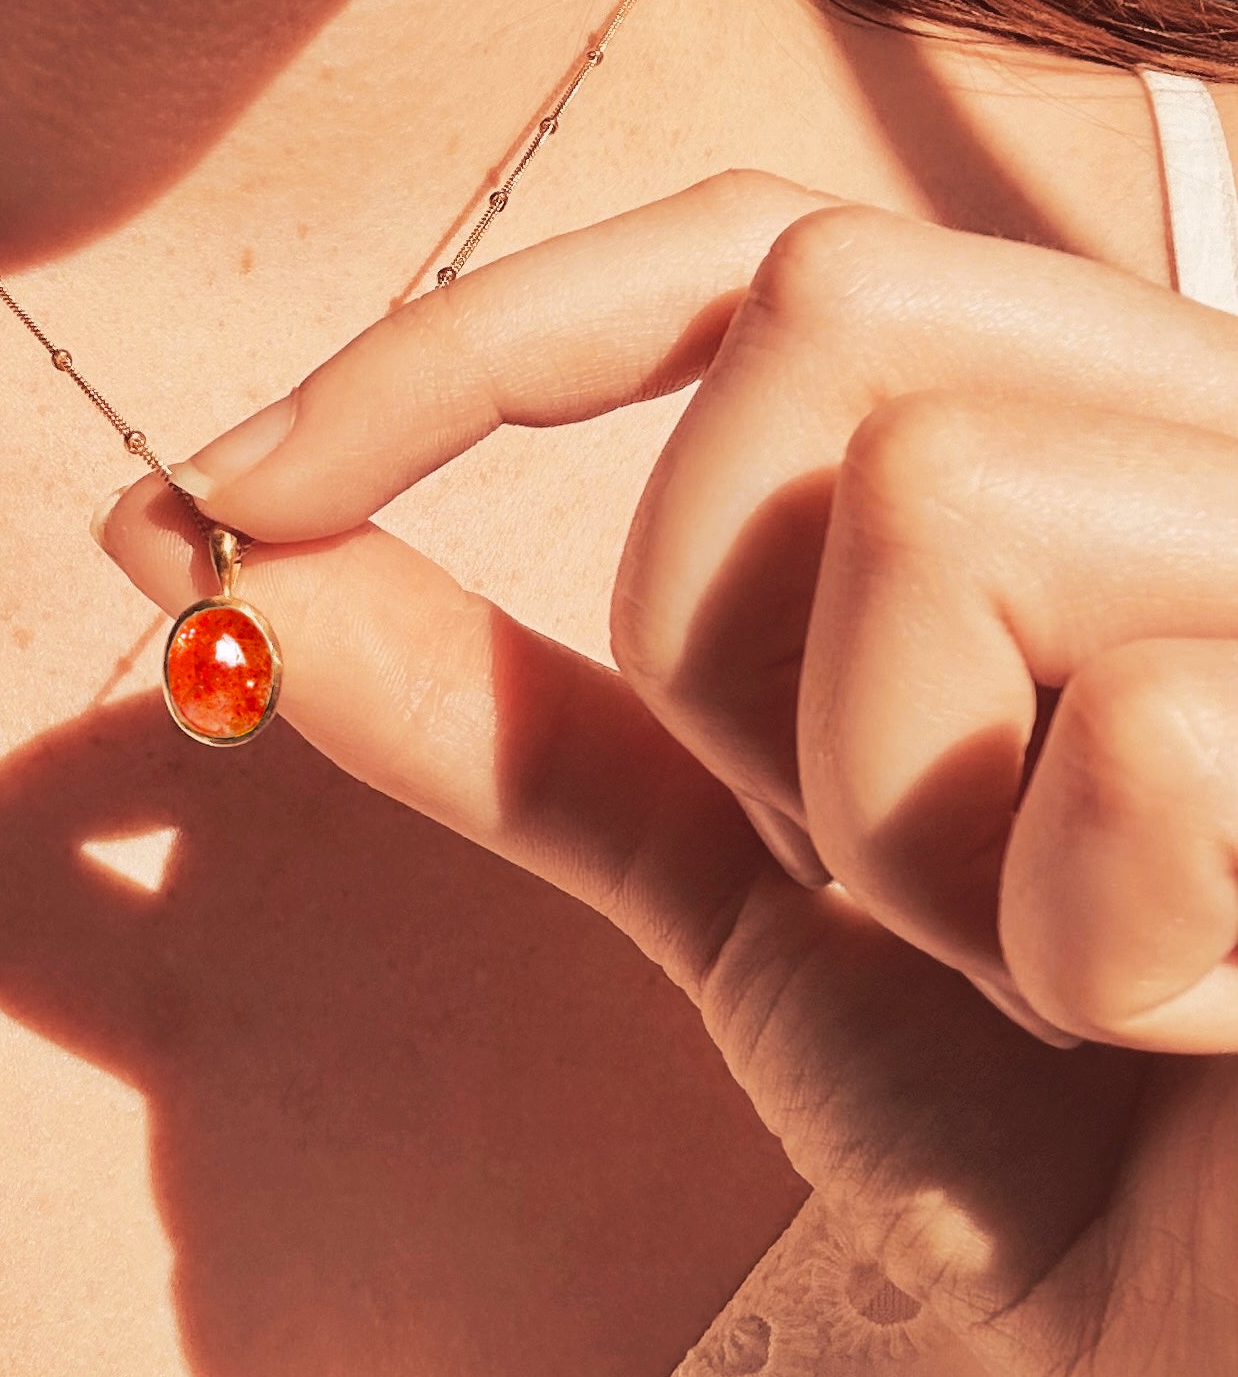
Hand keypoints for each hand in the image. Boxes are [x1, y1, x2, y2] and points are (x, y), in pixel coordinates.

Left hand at [95, 172, 1237, 1376]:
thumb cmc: (1046, 1125)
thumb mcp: (743, 887)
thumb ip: (515, 713)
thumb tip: (243, 567)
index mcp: (1073, 441)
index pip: (752, 250)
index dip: (473, 342)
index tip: (237, 487)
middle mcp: (1222, 429)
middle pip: (820, 310)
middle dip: (724, 618)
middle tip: (859, 854)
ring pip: (939, 496)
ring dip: (897, 805)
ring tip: (1043, 954)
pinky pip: (1127, 738)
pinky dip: (1068, 942)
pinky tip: (1174, 1020)